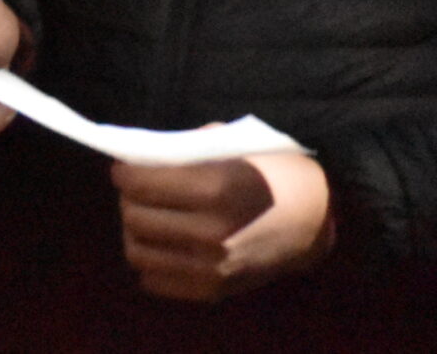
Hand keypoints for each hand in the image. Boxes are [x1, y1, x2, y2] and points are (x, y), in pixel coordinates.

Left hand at [110, 151, 333, 302]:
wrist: (314, 219)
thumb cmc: (276, 171)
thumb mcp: (237, 145)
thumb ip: (189, 150)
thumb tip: (144, 157)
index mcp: (218, 189)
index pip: (144, 184)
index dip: (125, 172)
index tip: (122, 167)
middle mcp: (210, 233)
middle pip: (136, 217)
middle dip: (128, 197)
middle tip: (135, 187)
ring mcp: (210, 267)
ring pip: (138, 252)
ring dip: (135, 229)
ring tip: (147, 214)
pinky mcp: (211, 291)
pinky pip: (154, 280)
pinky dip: (151, 259)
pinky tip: (163, 241)